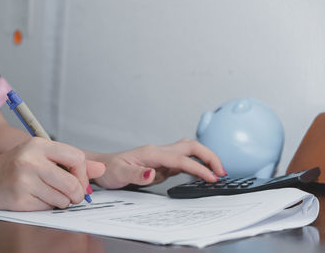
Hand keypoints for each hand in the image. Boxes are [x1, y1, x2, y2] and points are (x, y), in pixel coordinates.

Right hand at [0, 137, 105, 210]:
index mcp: (39, 145)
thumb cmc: (14, 165)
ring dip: (62, 201)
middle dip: (77, 193)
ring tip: (50, 194)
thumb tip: (101, 169)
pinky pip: (47, 208)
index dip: (83, 173)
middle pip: (72, 183)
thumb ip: (71, 162)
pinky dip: (47, 206)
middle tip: (73, 195)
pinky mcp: (18, 199)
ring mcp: (24, 180)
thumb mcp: (41, 155)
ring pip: (62, 199)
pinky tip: (36, 198)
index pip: (77, 158)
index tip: (79, 180)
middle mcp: (31, 160)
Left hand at [92, 138, 225, 188]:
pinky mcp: (162, 164)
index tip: (212, 178)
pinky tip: (201, 174)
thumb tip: (153, 174)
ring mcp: (162, 157)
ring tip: (217, 173)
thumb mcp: (119, 174)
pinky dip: (196, 166)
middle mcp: (159, 152)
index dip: (199, 168)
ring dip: (205, 159)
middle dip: (209, 157)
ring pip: (189, 152)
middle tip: (222, 172)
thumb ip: (137, 174)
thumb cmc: (110, 169)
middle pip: (191, 147)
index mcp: (152, 153)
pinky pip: (183, 162)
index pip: (181, 159)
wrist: (103, 167)